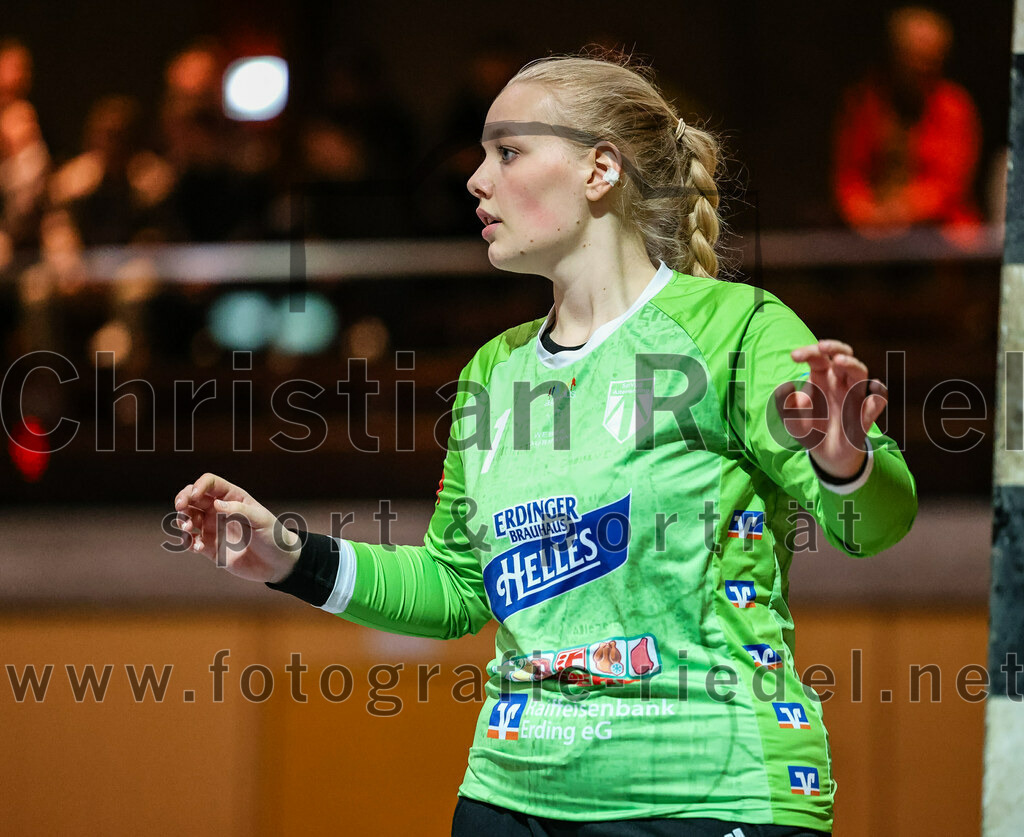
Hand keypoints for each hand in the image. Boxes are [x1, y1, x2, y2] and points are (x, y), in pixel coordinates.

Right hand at [173, 473, 300, 582]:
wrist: (278, 564)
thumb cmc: (274, 536)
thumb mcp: (261, 520)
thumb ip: (240, 511)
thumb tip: (217, 504)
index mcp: (233, 498)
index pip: (210, 483)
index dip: (199, 486)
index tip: (194, 496)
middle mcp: (220, 510)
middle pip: (192, 497)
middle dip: (182, 499)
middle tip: (181, 508)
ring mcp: (213, 528)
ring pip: (187, 517)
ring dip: (182, 520)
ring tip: (190, 529)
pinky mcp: (209, 547)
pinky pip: (191, 540)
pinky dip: (188, 541)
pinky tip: (197, 547)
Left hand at [773, 340, 886, 479]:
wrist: (825, 454)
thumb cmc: (810, 430)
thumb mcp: (792, 420)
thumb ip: (786, 406)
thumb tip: (785, 388)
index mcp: (822, 378)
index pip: (819, 357)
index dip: (808, 352)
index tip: (794, 356)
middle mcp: (840, 382)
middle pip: (844, 356)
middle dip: (835, 347)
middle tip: (822, 347)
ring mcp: (854, 396)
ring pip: (860, 373)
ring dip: (851, 364)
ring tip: (839, 361)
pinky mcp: (865, 414)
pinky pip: (876, 402)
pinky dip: (877, 397)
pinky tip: (872, 397)